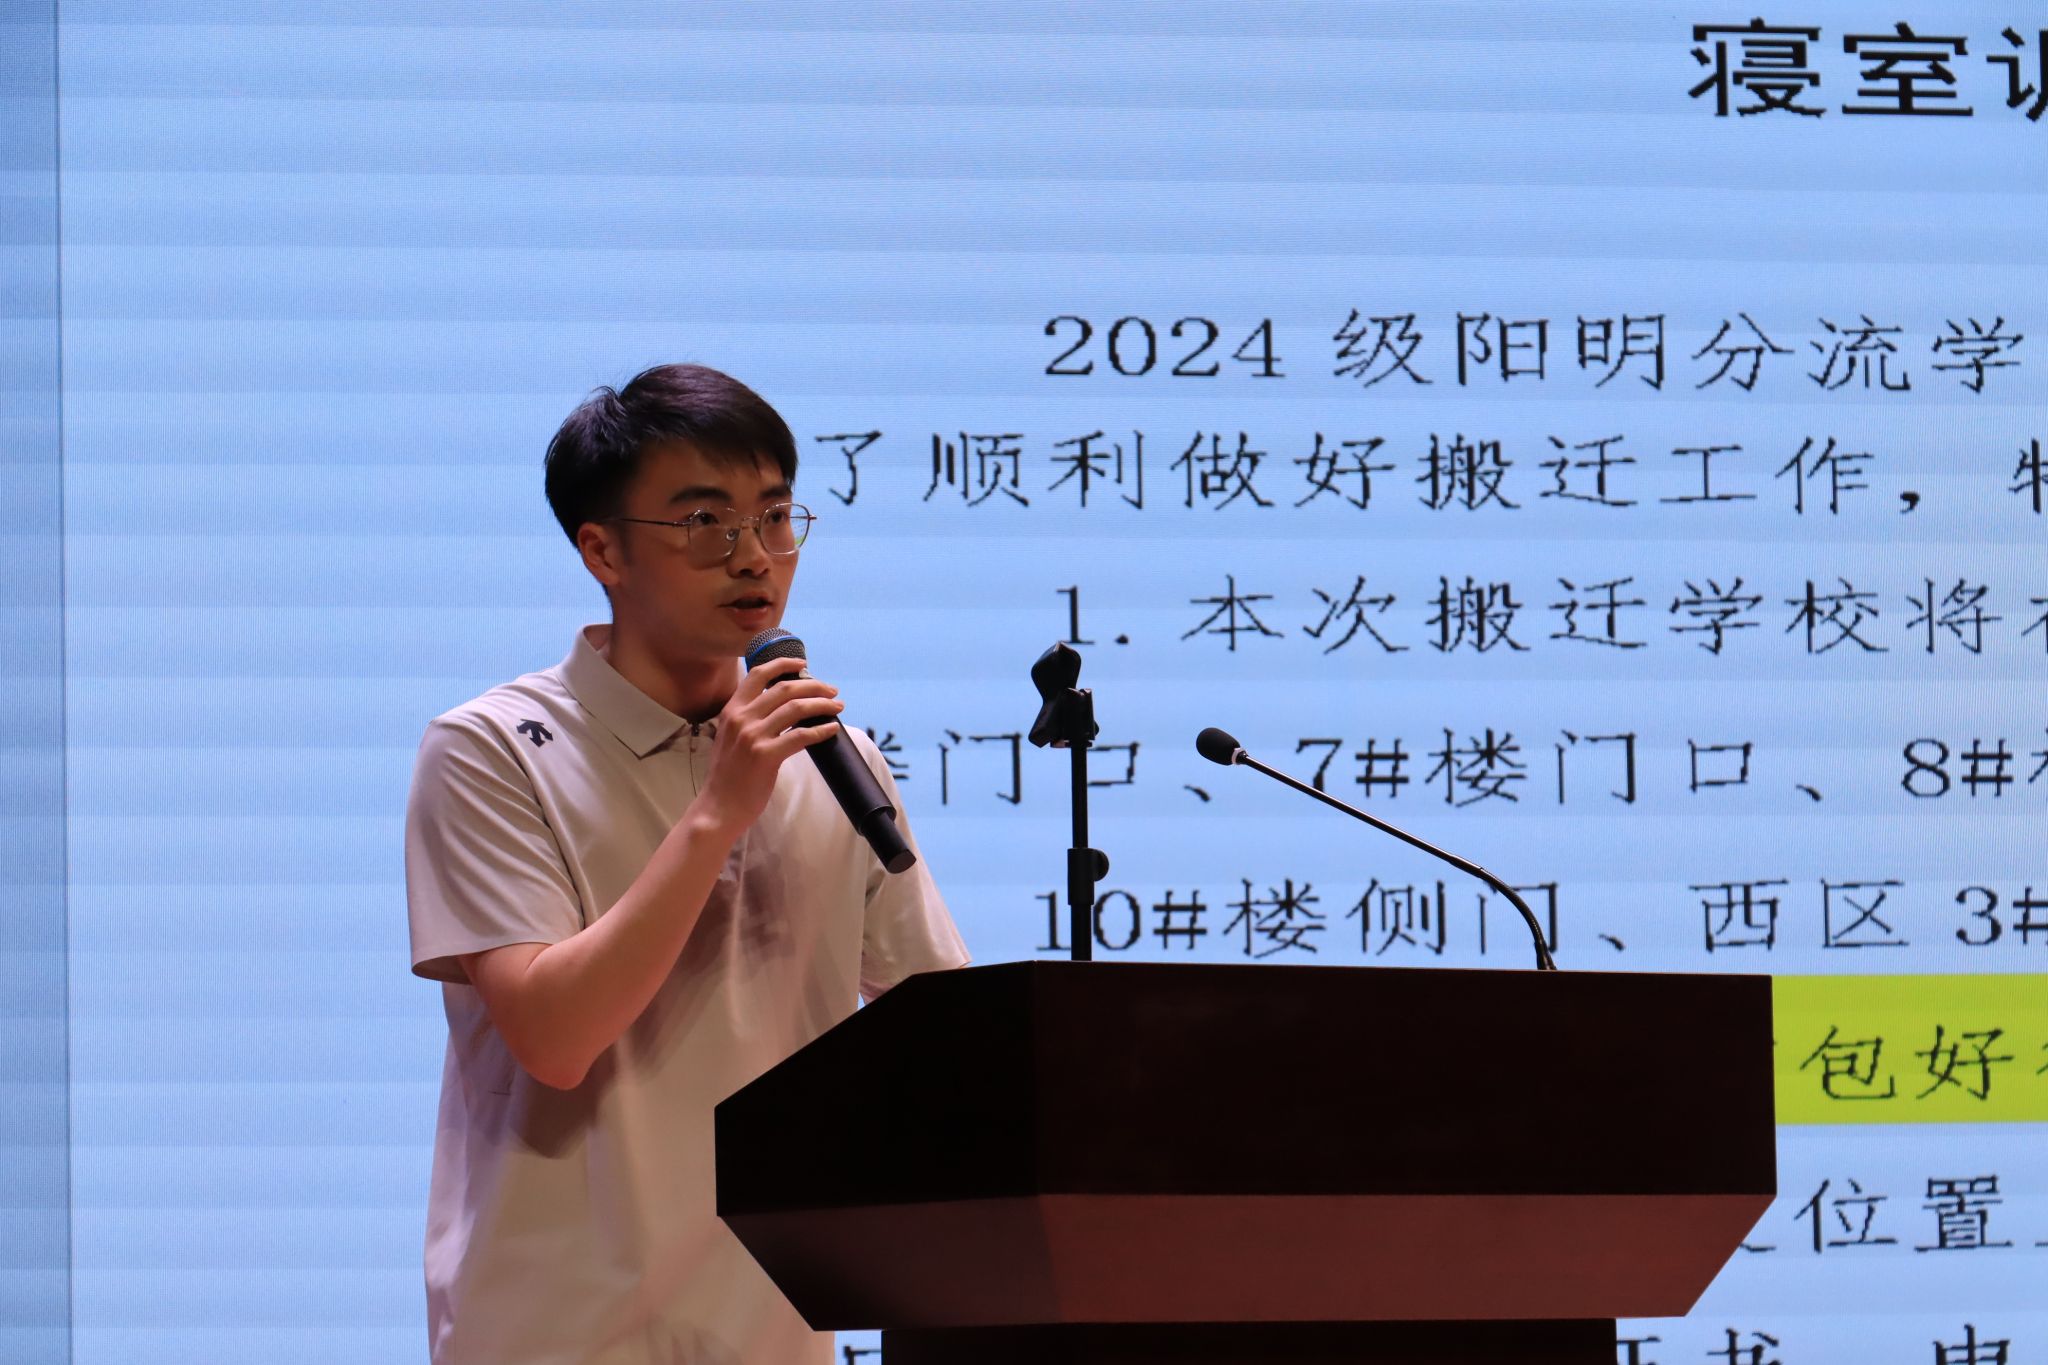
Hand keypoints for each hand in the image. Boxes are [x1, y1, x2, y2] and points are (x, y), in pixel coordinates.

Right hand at [693, 656, 842, 837]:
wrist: (718, 807)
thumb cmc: (728, 776)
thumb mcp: (730, 738)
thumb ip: (748, 720)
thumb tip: (780, 707)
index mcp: (731, 710)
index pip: (759, 674)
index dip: (783, 664)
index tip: (803, 664)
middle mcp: (741, 718)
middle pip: (785, 688)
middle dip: (814, 685)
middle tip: (832, 690)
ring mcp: (753, 736)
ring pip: (796, 708)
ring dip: (823, 704)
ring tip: (838, 706)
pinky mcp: (766, 756)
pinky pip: (801, 736)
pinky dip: (820, 730)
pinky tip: (832, 729)